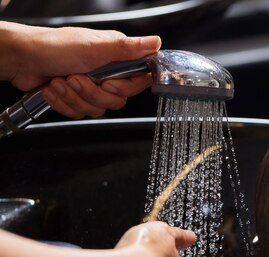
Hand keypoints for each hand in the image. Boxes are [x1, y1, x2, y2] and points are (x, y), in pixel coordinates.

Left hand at [1, 22, 160, 118]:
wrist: (22, 59)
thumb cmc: (54, 47)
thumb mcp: (96, 47)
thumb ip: (129, 48)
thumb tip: (157, 42)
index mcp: (117, 57)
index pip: (139, 81)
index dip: (125, 87)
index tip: (109, 82)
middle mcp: (107, 72)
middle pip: (116, 100)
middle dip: (92, 93)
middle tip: (76, 77)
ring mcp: (92, 86)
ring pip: (98, 109)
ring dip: (74, 97)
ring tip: (61, 80)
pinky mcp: (77, 98)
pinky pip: (80, 114)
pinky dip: (64, 103)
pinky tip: (54, 88)